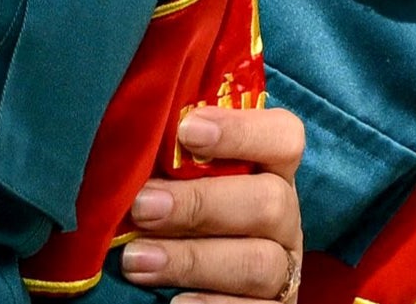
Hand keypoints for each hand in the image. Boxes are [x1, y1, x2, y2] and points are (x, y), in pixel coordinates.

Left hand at [117, 103, 305, 295]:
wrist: (201, 283)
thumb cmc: (184, 219)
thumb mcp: (186, 184)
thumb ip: (173, 162)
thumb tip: (131, 141)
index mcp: (271, 173)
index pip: (283, 137)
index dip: (242, 130)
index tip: (187, 131)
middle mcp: (284, 218)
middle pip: (270, 201)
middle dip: (200, 204)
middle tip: (143, 207)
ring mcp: (284, 268)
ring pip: (259, 262)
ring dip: (193, 260)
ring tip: (137, 261)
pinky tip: (174, 302)